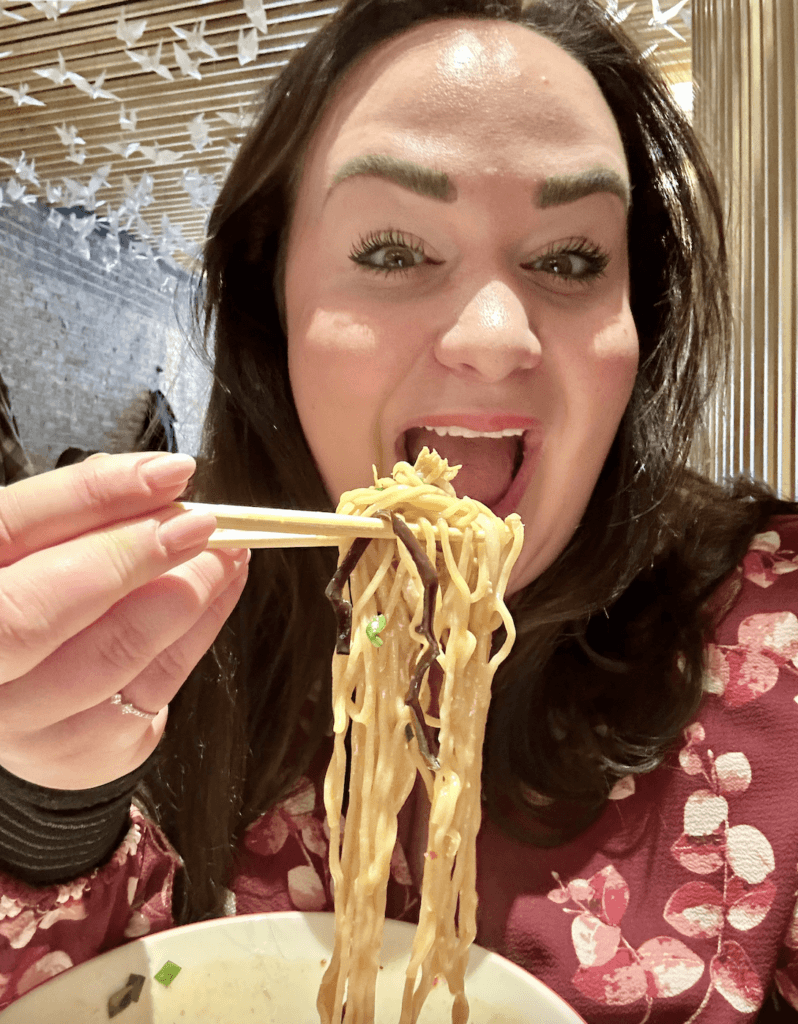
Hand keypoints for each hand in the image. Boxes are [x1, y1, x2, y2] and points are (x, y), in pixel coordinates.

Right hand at [0, 452, 249, 789]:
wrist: (26, 698)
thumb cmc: (33, 594)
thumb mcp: (37, 549)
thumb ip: (77, 516)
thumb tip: (157, 481)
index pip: (8, 531)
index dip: (91, 497)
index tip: (170, 473)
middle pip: (36, 612)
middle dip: (130, 556)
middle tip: (201, 520)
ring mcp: (16, 720)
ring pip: (109, 653)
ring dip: (185, 592)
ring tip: (227, 551)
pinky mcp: (76, 750)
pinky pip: (153, 685)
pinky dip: (199, 628)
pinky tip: (221, 587)